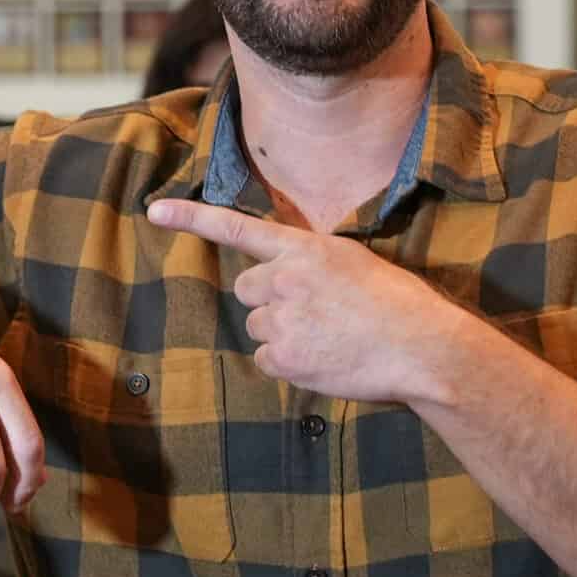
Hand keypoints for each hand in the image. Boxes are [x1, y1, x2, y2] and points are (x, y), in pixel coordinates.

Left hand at [144, 198, 475, 406]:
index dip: (192, 218)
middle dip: (269, 300)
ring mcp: (281, 319)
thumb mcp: (354, 263)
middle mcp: (285, 278)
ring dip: (282, 333)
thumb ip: (312, 264)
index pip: (237, 227)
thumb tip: (289, 279)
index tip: (154, 211)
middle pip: (246, 288)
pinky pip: (267, 360)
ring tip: (329, 338)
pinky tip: (324, 360)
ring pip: (258, 326)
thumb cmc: (399, 305)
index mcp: (304, 248)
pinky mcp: (284, 357)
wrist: (422, 348)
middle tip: (314, 312)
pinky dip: (289, 364)